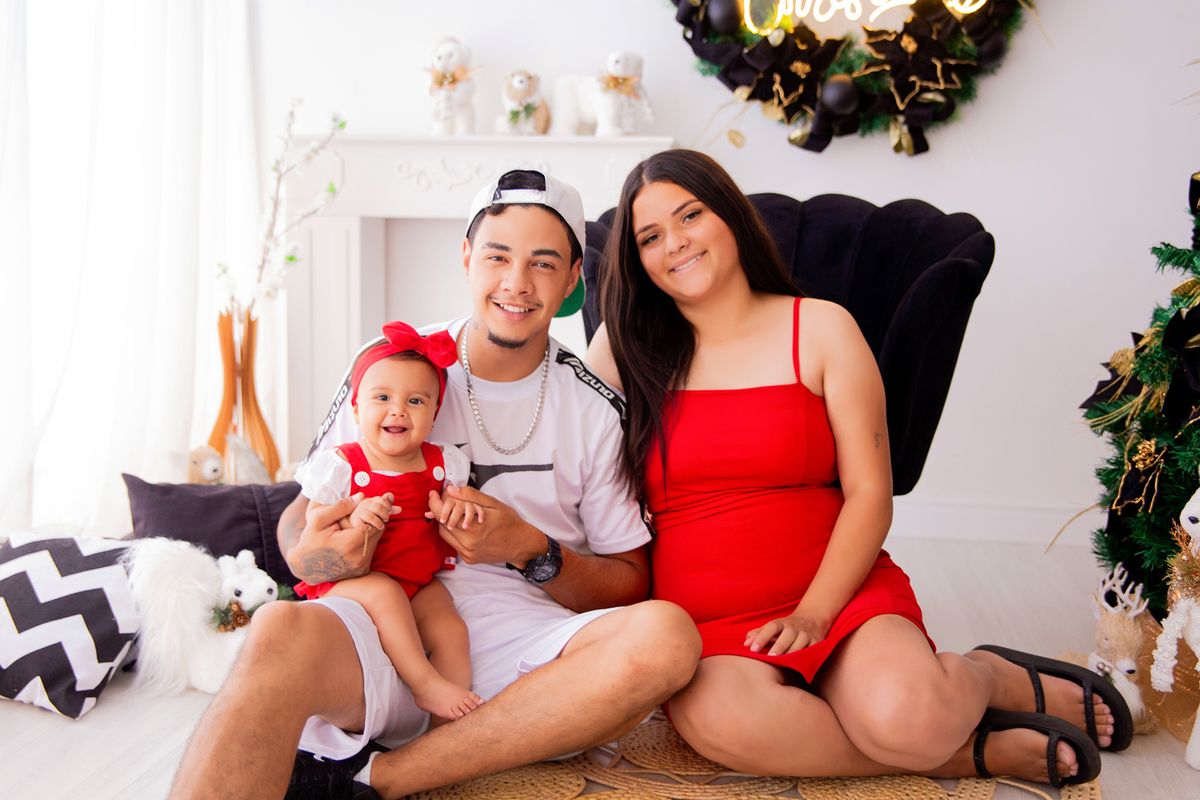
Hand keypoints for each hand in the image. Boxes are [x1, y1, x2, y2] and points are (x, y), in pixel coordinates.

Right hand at [287, 493, 392, 582]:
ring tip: (358, 522)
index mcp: (349, 545)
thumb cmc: (310, 540)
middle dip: (373, 518)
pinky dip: (367, 540)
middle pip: (377, 531)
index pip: (373, 522)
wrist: (305, 566)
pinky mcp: (362, 570)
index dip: (371, 510)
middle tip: (365, 510)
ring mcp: (361, 566)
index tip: (368, 503)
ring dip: (371, 529)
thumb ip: (340, 507)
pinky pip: (371, 550)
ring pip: (376, 540)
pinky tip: (356, 535)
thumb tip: (361, 497)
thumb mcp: (318, 519)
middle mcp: (358, 558)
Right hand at [349, 494, 394, 533]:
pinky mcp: (354, 521)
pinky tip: (368, 529)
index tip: (389, 512)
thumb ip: (388, 509)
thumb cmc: (368, 514)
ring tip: (380, 527)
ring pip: (370, 516)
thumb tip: (400, 509)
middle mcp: (364, 505)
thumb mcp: (378, 510)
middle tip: (386, 520)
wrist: (352, 520)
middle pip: (378, 507)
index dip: (388, 507)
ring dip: (378, 522)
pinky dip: (365, 527)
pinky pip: (359, 524)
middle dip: (384, 515)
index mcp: (371, 500)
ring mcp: (358, 512)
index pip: (381, 500)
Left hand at [426, 485, 541, 565]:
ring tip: (453, 513)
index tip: (433, 494)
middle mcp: (468, 544)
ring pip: (446, 536)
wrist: (521, 544)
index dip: (435, 503)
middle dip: (440, 512)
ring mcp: (468, 553)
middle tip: (443, 502)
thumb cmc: (510, 522)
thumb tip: (451, 490)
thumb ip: (471, 496)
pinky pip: (455, 544)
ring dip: (446, 523)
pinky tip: (462, 526)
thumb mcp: (493, 504)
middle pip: (442, 526)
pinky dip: (454, 533)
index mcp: (473, 529)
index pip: (443, 515)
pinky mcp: (470, 559)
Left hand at [744, 611, 830, 655]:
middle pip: (788, 634)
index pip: (771, 627)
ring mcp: (807, 634)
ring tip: (783, 663)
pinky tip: (800, 665)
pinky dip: (808, 656)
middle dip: (779, 646)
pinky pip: (814, 649)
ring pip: (801, 641)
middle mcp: (795, 627)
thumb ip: (757, 634)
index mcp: (782, 623)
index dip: (761, 637)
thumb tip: (745, 644)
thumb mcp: (771, 628)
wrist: (812, 619)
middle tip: (770, 657)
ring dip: (793, 652)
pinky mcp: (817, 642)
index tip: (752, 649)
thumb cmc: (785, 629)